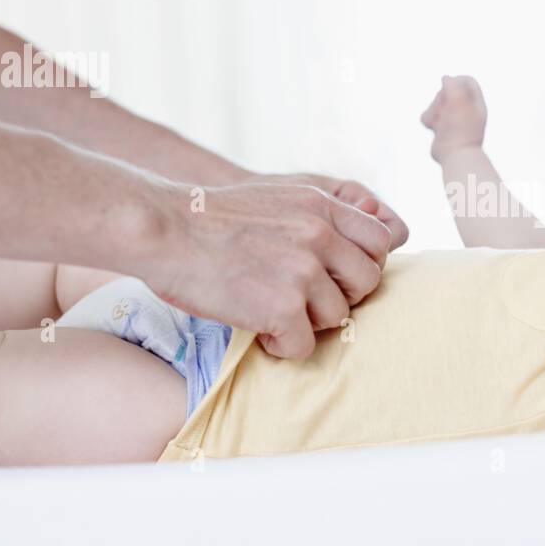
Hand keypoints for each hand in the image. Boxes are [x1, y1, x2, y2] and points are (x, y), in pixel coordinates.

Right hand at [145, 181, 393, 358]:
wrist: (163, 229)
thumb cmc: (209, 219)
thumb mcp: (277, 198)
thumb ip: (316, 217)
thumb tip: (346, 248)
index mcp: (321, 205)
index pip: (381, 240)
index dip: (362, 264)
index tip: (335, 276)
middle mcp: (320, 234)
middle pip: (368, 281)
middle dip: (341, 297)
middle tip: (306, 301)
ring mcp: (303, 270)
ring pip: (338, 316)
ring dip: (309, 324)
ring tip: (275, 316)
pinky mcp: (283, 307)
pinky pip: (305, 345)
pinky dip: (284, 347)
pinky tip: (261, 333)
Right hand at [420, 75, 486, 162]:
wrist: (457, 157)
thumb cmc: (461, 130)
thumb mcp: (459, 102)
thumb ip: (453, 86)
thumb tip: (446, 78)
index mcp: (476, 103)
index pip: (467, 81)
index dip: (456, 81)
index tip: (449, 88)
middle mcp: (465, 110)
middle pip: (448, 90)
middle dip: (441, 98)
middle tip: (444, 109)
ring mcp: (452, 120)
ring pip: (436, 103)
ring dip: (433, 110)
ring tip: (439, 123)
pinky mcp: (441, 129)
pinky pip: (429, 116)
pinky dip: (429, 120)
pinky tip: (434, 129)